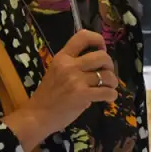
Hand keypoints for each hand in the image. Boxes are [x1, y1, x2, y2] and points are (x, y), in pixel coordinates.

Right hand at [4, 30, 116, 151]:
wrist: (37, 115)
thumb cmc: (48, 95)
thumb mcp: (55, 71)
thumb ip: (73, 65)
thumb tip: (97, 64)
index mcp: (62, 57)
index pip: (83, 36)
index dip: (98, 40)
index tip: (102, 49)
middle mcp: (70, 65)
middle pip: (102, 56)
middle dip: (110, 65)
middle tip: (106, 73)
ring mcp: (76, 80)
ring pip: (107, 75)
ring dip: (113, 82)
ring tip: (109, 87)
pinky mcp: (82, 95)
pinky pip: (107, 92)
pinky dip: (111, 95)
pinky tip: (108, 98)